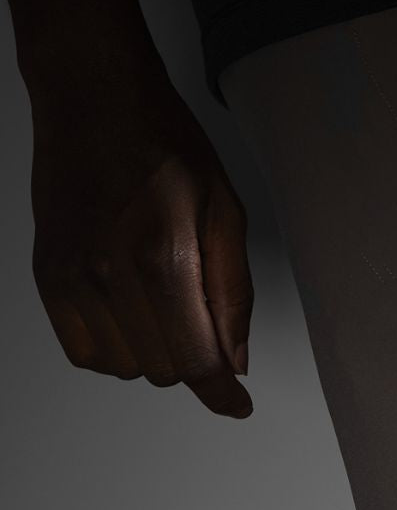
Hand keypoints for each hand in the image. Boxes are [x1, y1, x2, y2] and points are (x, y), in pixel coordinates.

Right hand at [29, 71, 253, 418]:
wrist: (93, 102)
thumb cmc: (165, 146)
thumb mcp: (224, 211)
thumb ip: (232, 293)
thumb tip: (235, 358)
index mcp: (164, 260)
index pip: (196, 359)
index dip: (221, 393)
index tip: (237, 407)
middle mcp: (110, 278)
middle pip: (163, 371)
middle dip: (194, 359)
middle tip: (205, 317)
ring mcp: (71, 281)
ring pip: (124, 368)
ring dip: (155, 353)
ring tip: (166, 301)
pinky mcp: (47, 279)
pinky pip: (83, 352)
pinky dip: (115, 347)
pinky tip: (133, 311)